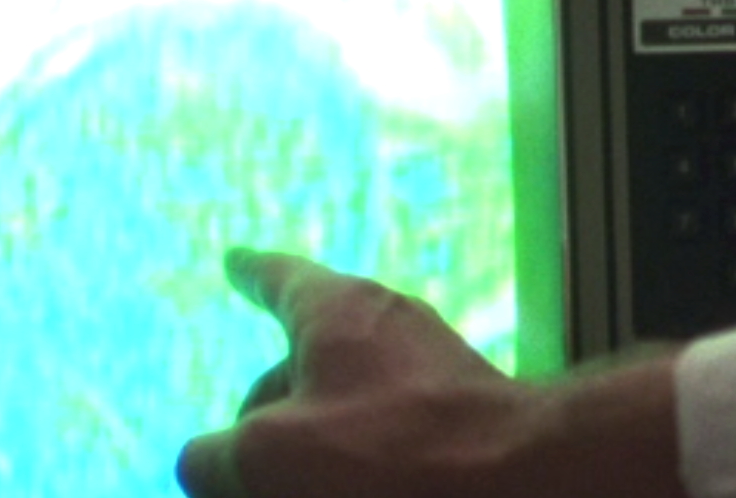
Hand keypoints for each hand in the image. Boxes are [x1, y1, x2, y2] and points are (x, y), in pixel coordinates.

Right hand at [175, 248, 540, 497]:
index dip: (249, 276)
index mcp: (338, 310)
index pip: (279, 280)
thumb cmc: (392, 456)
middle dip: (267, 416)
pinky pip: (392, 441)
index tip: (236, 260)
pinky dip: (359, 468)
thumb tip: (209, 464)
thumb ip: (215, 457)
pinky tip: (351, 488)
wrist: (527, 483)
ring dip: (312, 453)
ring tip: (292, 487)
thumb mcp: (267, 458)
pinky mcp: (466, 424)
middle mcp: (390, 328)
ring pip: (349, 412)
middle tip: (241, 473)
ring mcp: (435, 375)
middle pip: (304, 366)